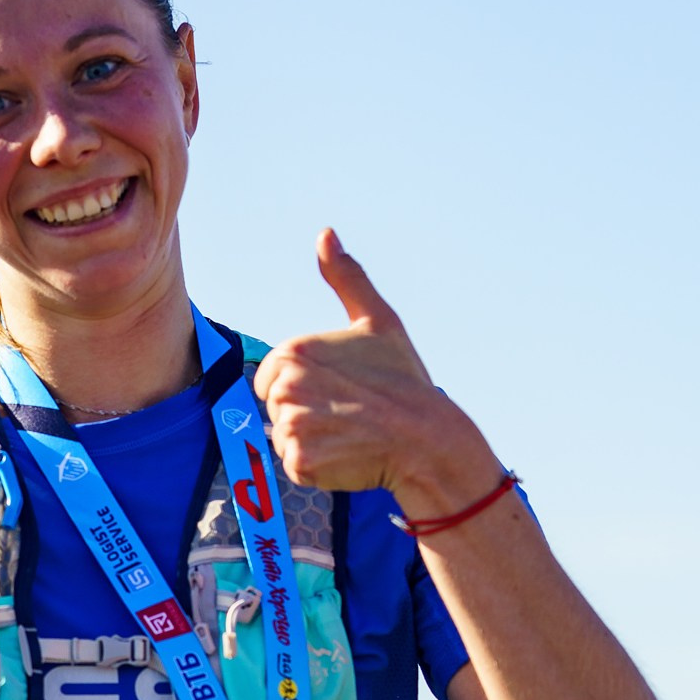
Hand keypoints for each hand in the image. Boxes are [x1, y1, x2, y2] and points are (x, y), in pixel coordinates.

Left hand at [252, 232, 496, 508]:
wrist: (427, 438)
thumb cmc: (403, 380)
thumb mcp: (378, 321)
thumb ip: (346, 278)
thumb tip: (325, 234)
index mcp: (294, 351)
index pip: (271, 376)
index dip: (305, 385)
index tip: (340, 389)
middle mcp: (287, 387)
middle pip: (276, 406)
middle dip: (306, 411)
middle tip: (348, 411)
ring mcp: (293, 426)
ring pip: (284, 436)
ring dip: (312, 439)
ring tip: (349, 431)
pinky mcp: (301, 462)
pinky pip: (295, 465)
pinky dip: (317, 466)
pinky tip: (347, 453)